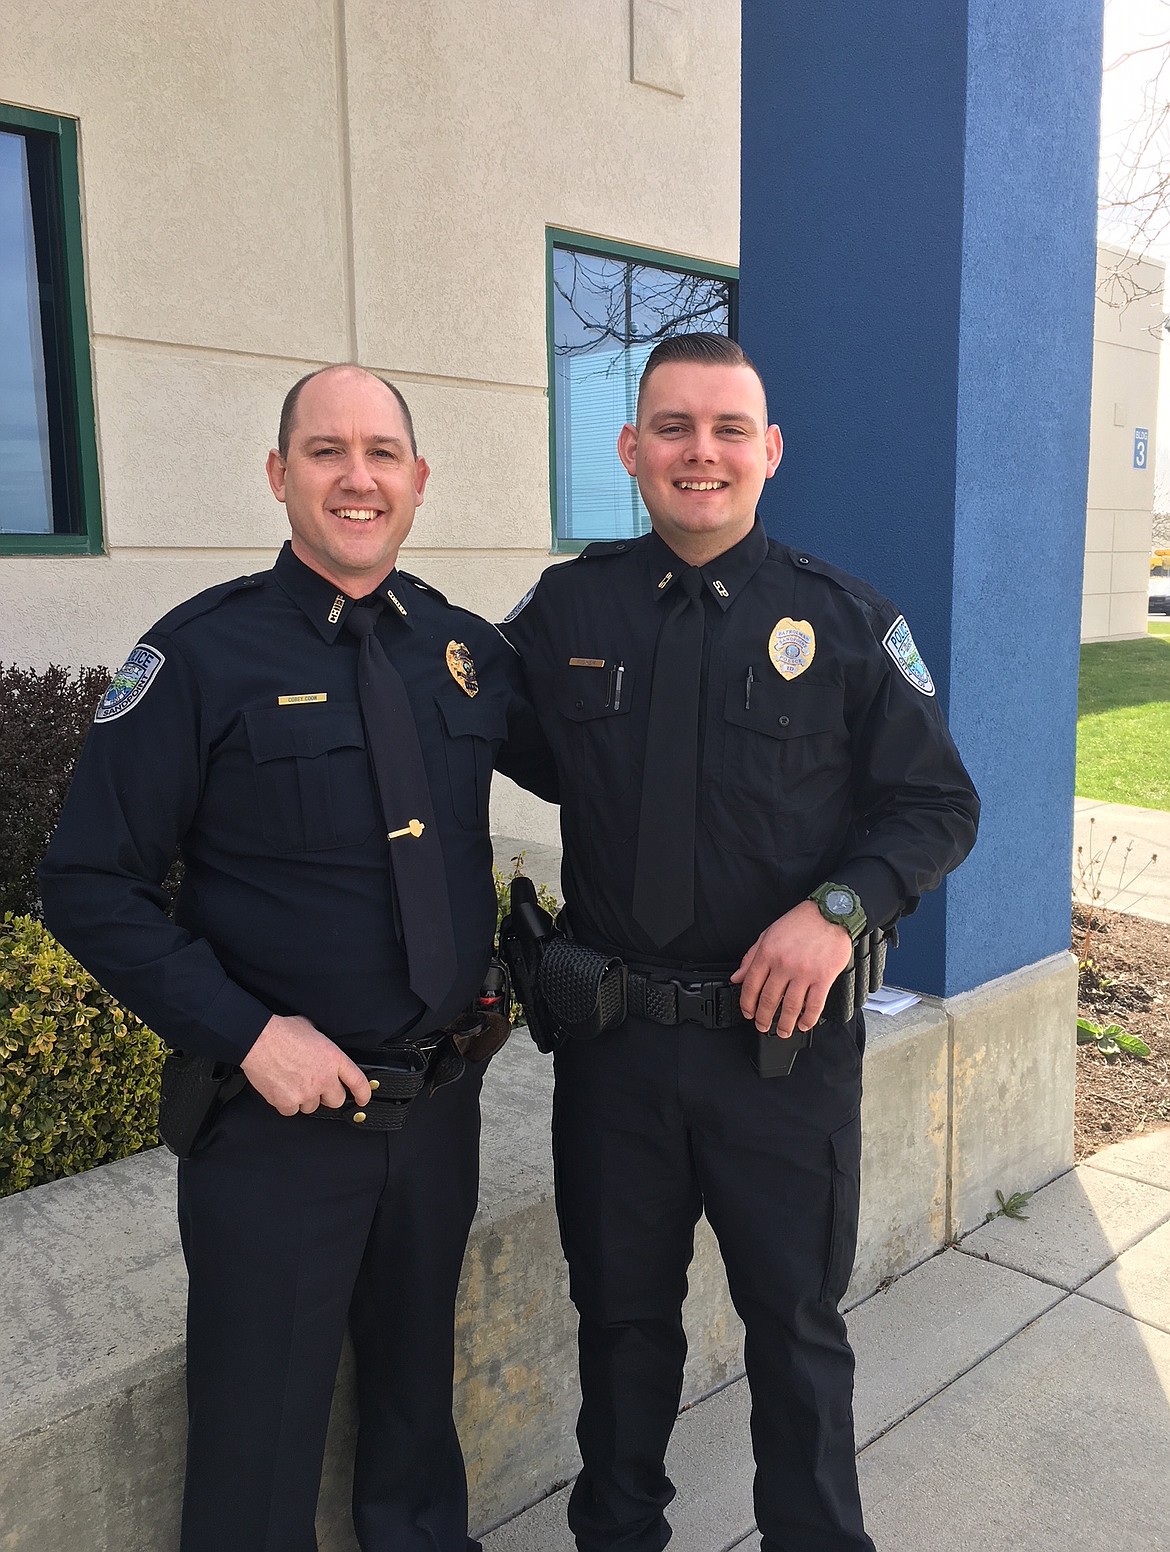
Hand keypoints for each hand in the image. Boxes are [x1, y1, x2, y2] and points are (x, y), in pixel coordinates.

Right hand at [241, 1014, 372, 1115]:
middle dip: (328, 1095)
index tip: (363, 1098)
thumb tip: (321, 1046)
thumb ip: (322, 1044)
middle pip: (336, 1100)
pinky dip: (287, 1103)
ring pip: (311, 1107)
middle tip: (316, 1087)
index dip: (363, 1093)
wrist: (258, 1040)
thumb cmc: (282, 1031)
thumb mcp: (312, 1029)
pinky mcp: (287, 1102)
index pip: (358, 1081)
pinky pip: (291, 1110)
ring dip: (305, 1098)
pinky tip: (281, 1088)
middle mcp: (323, 1078)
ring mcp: (306, 1092)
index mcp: (333, 1059)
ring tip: (293, 1082)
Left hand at [730, 901, 854, 1037]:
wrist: (831, 913)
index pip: (751, 985)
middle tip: (762, 1026)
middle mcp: (784, 964)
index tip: (748, 1013)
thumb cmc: (801, 922)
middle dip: (763, 1018)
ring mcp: (804, 973)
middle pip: (769, 999)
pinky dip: (807, 1019)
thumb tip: (737, 977)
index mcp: (768, 953)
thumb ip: (751, 957)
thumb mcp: (768, 934)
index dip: (747, 1004)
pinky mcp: (824, 978)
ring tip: (782, 1031)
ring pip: (790, 1007)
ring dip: (784, 1024)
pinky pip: (814, 1005)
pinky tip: (803, 1024)